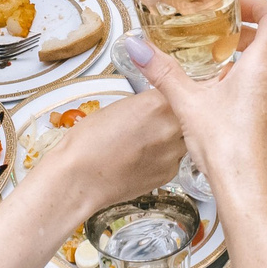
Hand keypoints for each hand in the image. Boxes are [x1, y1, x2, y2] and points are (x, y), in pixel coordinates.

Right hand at [28, 88, 184, 221]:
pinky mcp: (169, 174)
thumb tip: (156, 99)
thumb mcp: (117, 106)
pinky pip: (175, 158)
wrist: (80, 179)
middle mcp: (171, 128)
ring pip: (184, 137)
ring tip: (146, 138)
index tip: (166, 92)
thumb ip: (145, 100)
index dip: (171, 91)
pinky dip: (164, 155)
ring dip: (171, 135)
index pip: (178, 88)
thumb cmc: (88, 142)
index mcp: (157, 104)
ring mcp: (172, 153)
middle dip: (175, 113)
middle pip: (186, 113)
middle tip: (152, 118)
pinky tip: (143, 155)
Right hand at [126, 0, 266, 205]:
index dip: (260, 5)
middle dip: (248, 36)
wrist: (250, 197)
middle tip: (222, 38)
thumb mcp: (187, 105)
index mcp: (262, 68)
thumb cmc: (227, 151)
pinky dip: (254, 92)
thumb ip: (162, 72)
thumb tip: (138, 47)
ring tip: (220, 73)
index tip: (237, 8)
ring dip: (250, 65)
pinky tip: (229, 109)